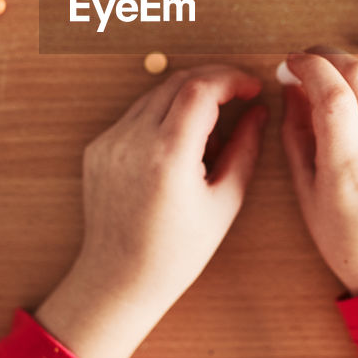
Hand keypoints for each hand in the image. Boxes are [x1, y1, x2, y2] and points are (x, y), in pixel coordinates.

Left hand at [35, 65, 266, 357]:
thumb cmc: (176, 252)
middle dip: (213, 80)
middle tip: (239, 95)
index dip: (232, 78)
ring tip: (211, 129)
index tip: (251, 86)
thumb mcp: (224, 203)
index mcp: (168, 156)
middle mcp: (133, 141)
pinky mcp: (98, 147)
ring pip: (155, 93)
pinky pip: (136, 114)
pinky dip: (164, 115)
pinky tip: (180, 145)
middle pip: (178, 81)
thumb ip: (245, 149)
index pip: (201, 88)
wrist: (117, 279)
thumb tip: (258, 111)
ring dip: (188, 96)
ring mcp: (111, 141)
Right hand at [282, 47, 357, 295]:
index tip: (295, 63)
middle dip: (330, 58)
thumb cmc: (350, 237)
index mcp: (347, 165)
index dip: (309, 65)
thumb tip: (293, 88)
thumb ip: (296, 135)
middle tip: (318, 65)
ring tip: (354, 85)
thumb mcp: (307, 192)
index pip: (330, 92)